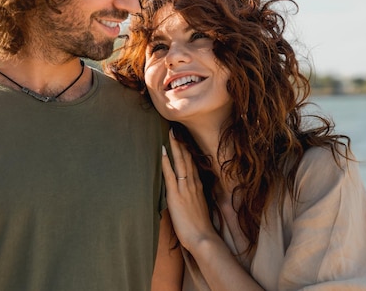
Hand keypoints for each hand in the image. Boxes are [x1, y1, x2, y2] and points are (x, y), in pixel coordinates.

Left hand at [161, 131, 218, 252]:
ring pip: (180, 162)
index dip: (188, 150)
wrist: (202, 237)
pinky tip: (163, 151)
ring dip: (175, 147)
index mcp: (199, 186)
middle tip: (176, 128)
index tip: (184, 138)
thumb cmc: (200, 226)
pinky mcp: (176, 195)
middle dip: (181, 143)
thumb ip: (195, 196)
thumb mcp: (200, 206)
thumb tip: (191, 192)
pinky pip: (170, 174)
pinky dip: (166, 162)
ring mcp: (185, 188)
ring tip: (170, 133)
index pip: (193, 163)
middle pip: (187, 158)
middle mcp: (193, 184)